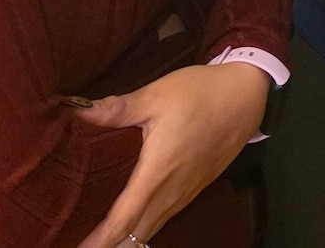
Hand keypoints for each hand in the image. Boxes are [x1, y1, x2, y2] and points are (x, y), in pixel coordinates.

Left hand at [71, 61, 270, 247]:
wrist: (247, 94)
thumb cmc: (200, 93)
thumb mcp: (157, 95)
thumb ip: (118, 109)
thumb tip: (77, 111)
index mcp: (157, 172)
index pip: (123, 220)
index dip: (100, 241)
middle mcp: (171, 191)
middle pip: (136, 235)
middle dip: (109, 245)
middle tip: (81, 246)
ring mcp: (185, 192)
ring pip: (151, 228)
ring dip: (127, 239)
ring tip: (102, 240)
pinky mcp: (195, 188)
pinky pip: (163, 217)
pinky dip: (143, 227)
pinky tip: (132, 221)